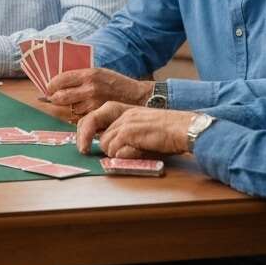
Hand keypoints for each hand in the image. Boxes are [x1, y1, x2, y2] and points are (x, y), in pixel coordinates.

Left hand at [48, 69, 153, 114]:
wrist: (137, 96)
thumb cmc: (116, 83)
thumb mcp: (99, 73)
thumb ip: (81, 77)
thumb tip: (59, 82)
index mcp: (89, 74)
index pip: (61, 79)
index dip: (51, 85)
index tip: (48, 88)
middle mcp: (90, 88)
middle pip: (60, 97)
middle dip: (53, 98)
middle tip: (52, 98)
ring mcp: (93, 103)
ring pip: (69, 109)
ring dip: (65, 108)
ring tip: (69, 106)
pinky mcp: (97, 115)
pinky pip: (79, 117)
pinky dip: (75, 116)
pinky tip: (79, 112)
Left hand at [76, 102, 194, 157]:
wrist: (184, 128)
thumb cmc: (166, 132)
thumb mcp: (140, 127)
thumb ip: (122, 133)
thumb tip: (107, 148)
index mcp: (122, 108)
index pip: (92, 116)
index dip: (83, 131)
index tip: (81, 144)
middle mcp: (120, 112)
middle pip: (90, 125)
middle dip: (84, 139)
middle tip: (84, 151)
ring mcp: (124, 121)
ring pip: (105, 143)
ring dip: (114, 152)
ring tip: (133, 151)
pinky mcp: (129, 132)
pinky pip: (115, 150)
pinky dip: (123, 156)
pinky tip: (138, 152)